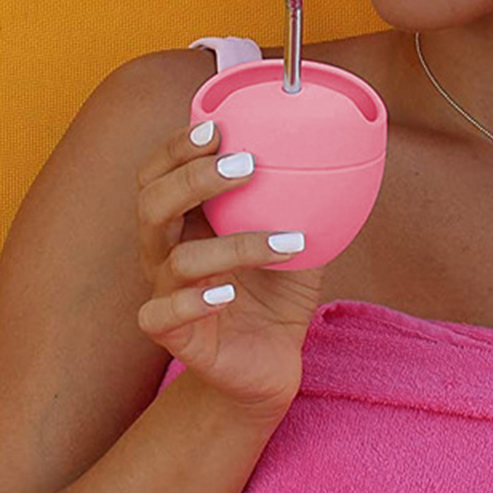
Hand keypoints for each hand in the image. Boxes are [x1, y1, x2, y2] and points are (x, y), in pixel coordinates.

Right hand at [134, 114, 323, 425]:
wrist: (269, 365)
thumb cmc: (275, 295)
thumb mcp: (294, 237)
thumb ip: (302, 199)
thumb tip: (340, 148)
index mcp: (186, 222)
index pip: (159, 173)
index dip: (178, 147)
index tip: (218, 127)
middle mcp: (166, 253)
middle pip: (152, 204)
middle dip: (195, 178)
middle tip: (246, 167)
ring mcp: (167, 294)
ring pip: (177, 260)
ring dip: (236, 245)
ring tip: (289, 241)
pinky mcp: (176, 337)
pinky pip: (161, 316)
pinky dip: (192, 301)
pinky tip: (228, 293)